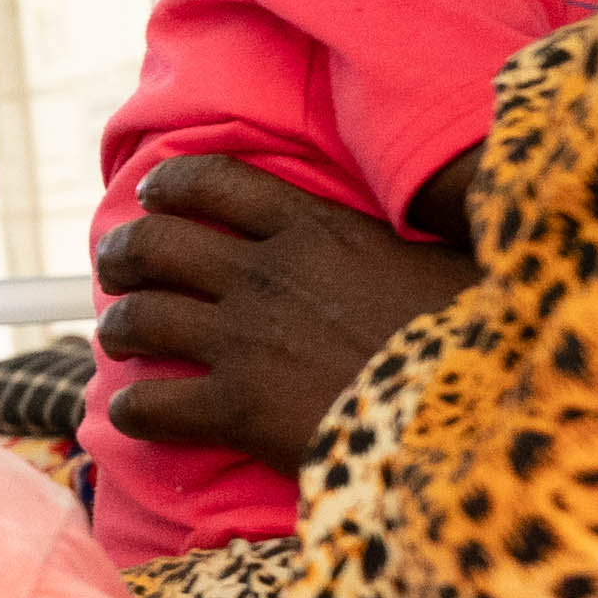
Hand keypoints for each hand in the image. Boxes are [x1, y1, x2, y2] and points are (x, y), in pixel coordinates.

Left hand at [89, 152, 476, 475]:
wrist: (477, 417)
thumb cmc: (481, 338)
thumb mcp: (452, 257)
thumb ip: (411, 235)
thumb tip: (444, 210)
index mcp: (316, 228)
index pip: (216, 180)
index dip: (172, 186)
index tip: (153, 196)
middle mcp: (265, 274)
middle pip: (156, 244)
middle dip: (123, 254)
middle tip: (116, 269)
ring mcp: (244, 340)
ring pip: (140, 318)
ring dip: (119, 326)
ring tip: (118, 336)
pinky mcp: (236, 409)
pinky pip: (151, 405)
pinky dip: (132, 411)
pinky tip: (133, 416)